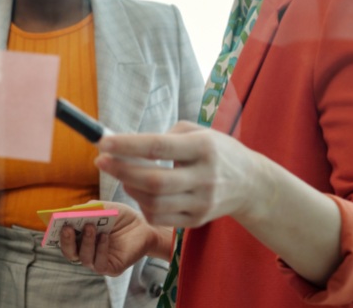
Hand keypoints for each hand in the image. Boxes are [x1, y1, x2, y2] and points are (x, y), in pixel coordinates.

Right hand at [57, 201, 170, 276]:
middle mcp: (87, 250)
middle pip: (69, 253)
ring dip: (86, 242)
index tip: (55, 222)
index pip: (64, 240)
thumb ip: (86, 209)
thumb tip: (70, 211)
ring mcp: (98, 260)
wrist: (145, 225)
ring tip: (92, 227)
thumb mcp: (102, 208)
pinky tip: (105, 238)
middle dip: (66, 241)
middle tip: (67, 227)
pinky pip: (99, 264)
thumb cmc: (121, 217)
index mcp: (81, 237)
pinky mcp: (111, 268)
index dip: (57, 233)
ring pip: (83, 258)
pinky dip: (100, 250)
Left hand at [95, 121, 269, 228]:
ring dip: (129, 187)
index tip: (102, 142)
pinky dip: (142, 204)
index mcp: (204, 148)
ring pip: (153, 202)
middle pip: (154, 180)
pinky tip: (139, 191)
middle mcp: (205, 177)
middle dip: (121, 170)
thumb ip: (164, 135)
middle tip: (100, 160)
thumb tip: (126, 145)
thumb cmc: (217, 151)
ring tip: (121, 173)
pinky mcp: (197, 220)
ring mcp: (202, 203)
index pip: (159, 147)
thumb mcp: (198, 132)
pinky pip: (159, 217)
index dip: (128, 145)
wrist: (252, 184)